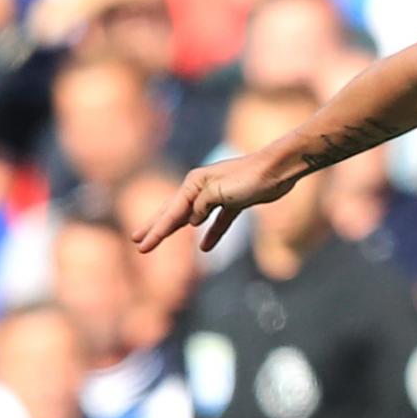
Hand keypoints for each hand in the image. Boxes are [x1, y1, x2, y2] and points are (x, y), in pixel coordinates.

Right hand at [133, 147, 300, 252]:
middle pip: (175, 211)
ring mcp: (219, 194)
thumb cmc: (249, 178)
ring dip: (176, 229)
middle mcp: (202, 187)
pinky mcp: (236, 201)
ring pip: (193, 216)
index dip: (155, 231)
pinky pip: (219, 221)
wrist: (279, 169)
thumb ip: (201, 207)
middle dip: (156, 227)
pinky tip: (205, 247)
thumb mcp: (219, 192)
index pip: (171, 212)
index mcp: (194, 183)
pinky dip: (212, 233)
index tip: (140, 246)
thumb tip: (191, 220)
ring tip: (159, 239)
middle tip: (137, 241)